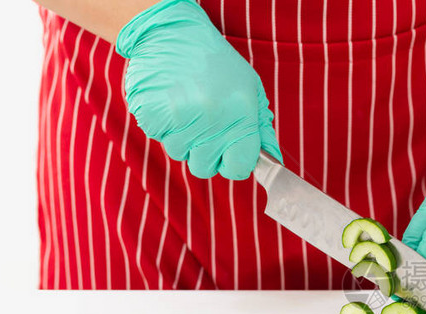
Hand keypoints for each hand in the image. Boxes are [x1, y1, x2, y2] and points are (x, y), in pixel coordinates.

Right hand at [115, 0, 280, 179]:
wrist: (171, 34)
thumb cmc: (217, 64)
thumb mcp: (250, 91)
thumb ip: (262, 130)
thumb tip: (273, 162)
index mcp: (240, 115)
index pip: (238, 168)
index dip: (234, 163)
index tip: (230, 153)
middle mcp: (211, 119)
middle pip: (205, 168)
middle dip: (206, 153)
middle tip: (205, 125)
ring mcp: (180, 118)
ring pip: (180, 153)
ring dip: (183, 137)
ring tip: (187, 108)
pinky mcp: (152, 115)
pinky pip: (158, 138)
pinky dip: (163, 126)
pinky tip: (170, 102)